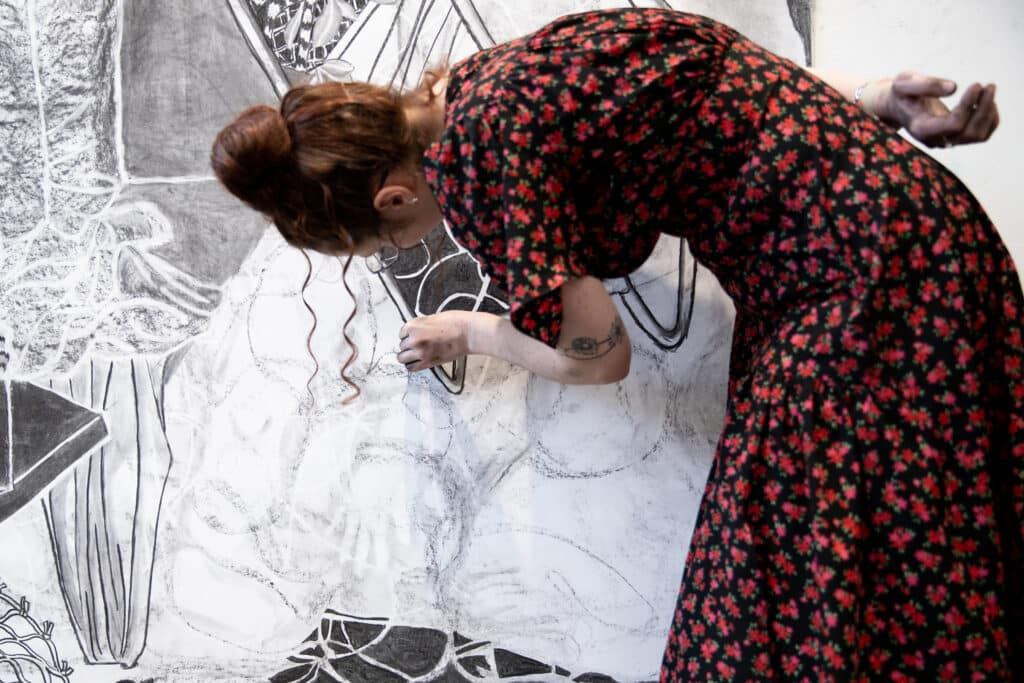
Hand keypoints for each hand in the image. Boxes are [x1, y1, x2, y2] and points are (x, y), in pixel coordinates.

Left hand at [397, 310, 475, 371]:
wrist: (468, 334)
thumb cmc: (455, 323)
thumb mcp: (433, 318)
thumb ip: (420, 325)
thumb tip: (414, 331)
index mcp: (414, 327)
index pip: (401, 333)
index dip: (408, 334)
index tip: (414, 335)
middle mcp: (414, 341)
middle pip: (402, 346)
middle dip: (408, 345)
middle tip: (416, 343)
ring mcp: (421, 353)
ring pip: (403, 358)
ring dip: (407, 356)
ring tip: (415, 353)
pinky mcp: (428, 363)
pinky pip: (412, 368)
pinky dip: (412, 365)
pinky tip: (417, 360)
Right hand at [879, 72, 998, 147]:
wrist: (896, 105)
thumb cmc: (899, 92)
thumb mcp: (904, 83)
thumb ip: (926, 84)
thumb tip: (954, 87)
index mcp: (921, 128)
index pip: (954, 124)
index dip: (968, 105)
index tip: (976, 84)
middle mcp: (935, 139)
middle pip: (968, 133)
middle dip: (983, 109)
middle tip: (989, 85)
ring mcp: (946, 141)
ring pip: (977, 136)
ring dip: (988, 113)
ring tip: (988, 90)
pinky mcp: (954, 137)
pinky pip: (981, 135)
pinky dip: (990, 118)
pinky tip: (985, 101)